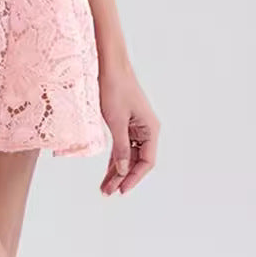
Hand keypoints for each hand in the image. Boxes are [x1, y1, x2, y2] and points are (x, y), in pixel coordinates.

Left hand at [97, 60, 159, 195]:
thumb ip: (121, 147)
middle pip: (137, 161)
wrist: (108, 64)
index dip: (134, 178)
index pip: (147, 162)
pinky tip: (107, 171)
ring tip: (105, 187)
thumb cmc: (115, 88)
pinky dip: (114, 158)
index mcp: (150, 129)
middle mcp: (146, 129)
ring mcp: (135, 126)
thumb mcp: (116, 121)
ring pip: (128, 155)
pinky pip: (121, 145)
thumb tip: (123, 171)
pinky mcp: (124, 122)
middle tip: (108, 192)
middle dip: (123, 177)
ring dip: (117, 170)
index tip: (121, 190)